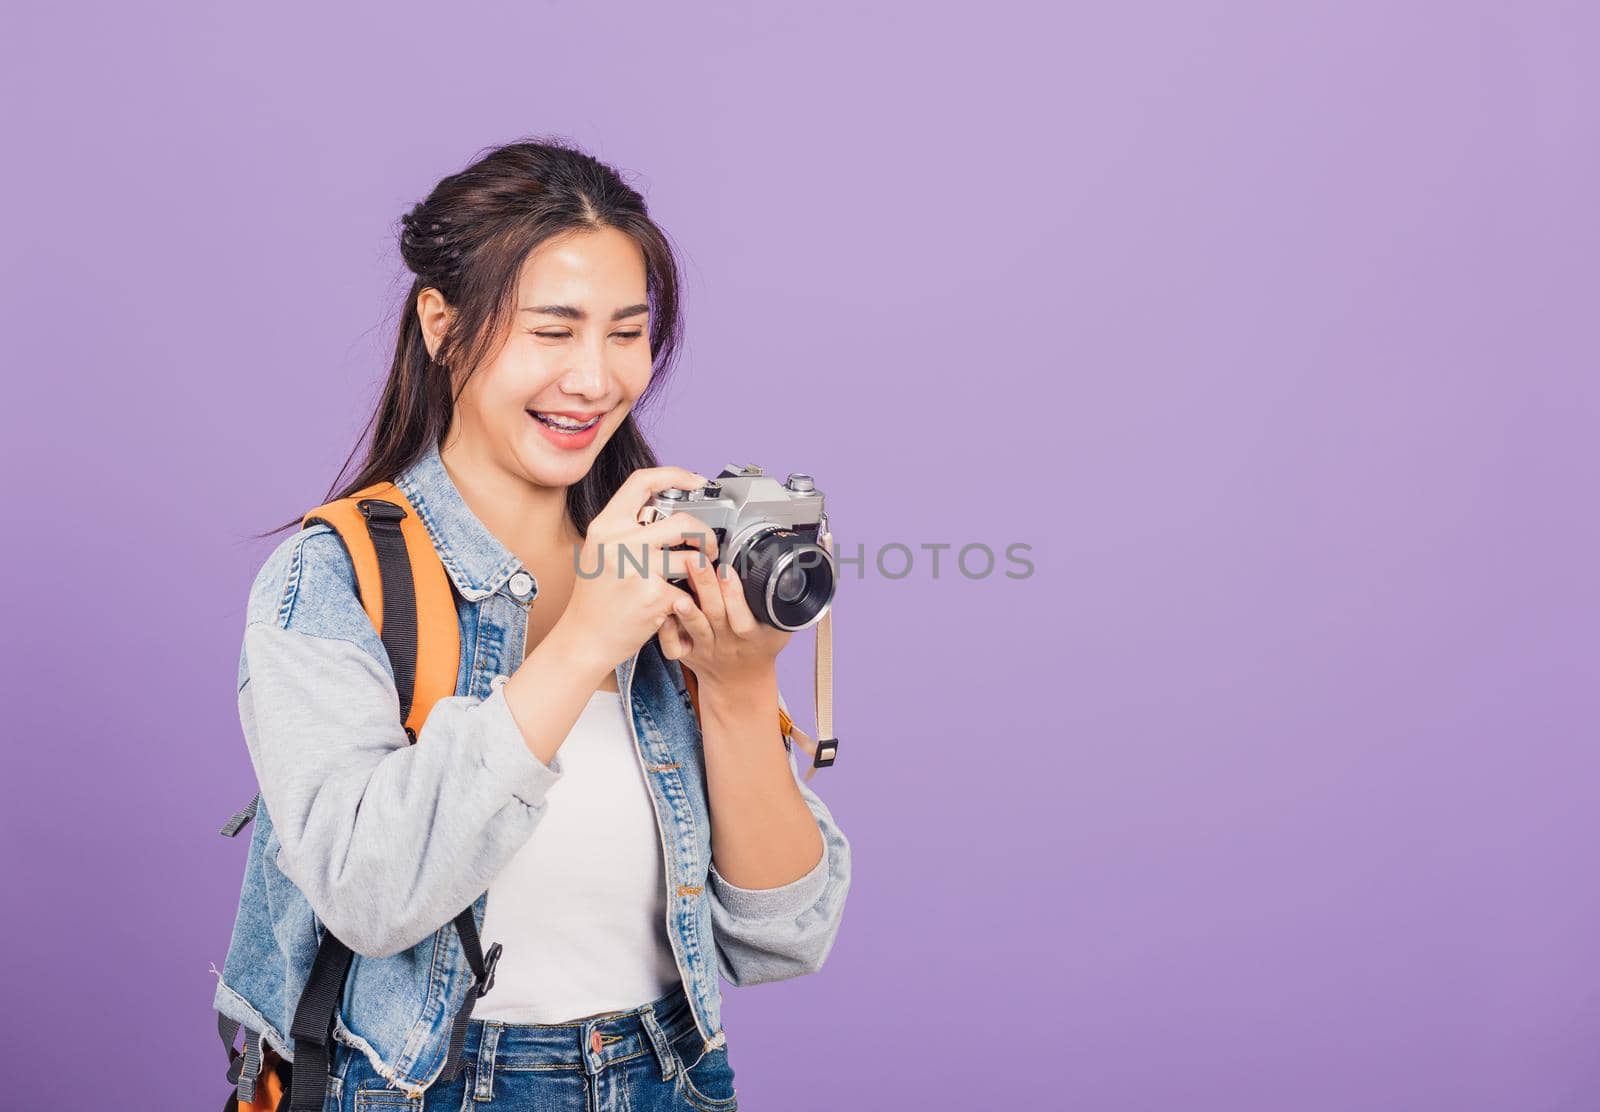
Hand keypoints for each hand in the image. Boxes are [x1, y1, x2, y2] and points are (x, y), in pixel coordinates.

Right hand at [550, 467, 717, 676]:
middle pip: (682, 521)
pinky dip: (690, 600)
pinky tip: (680, 606)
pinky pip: (689, 591)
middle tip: (708, 547)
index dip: (674, 475)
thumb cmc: (595, 598)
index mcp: (605, 526)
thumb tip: (665, 509)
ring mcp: (637, 569)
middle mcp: (619, 542)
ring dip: (704, 569)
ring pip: (692, 558)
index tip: (696, 481)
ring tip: (699, 578)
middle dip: (705, 534)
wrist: (584, 639)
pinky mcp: (653, 597)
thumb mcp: (600, 551)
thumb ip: (626, 529)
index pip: (642, 482)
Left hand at [657, 555, 791, 689]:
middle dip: (706, 587)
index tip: (727, 569)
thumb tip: (788, 570)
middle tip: (696, 561)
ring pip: (694, 628)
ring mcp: (705, 648)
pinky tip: (662, 611)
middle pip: (716, 615)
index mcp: (752, 636)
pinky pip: (673, 646)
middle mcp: (727, 642)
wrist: (740, 681)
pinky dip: (666, 629)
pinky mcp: (688, 653)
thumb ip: (781, 606)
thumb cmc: (759, 647)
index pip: (744, 617)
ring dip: (687, 610)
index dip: (735, 595)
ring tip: (677, 593)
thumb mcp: (779, 630)